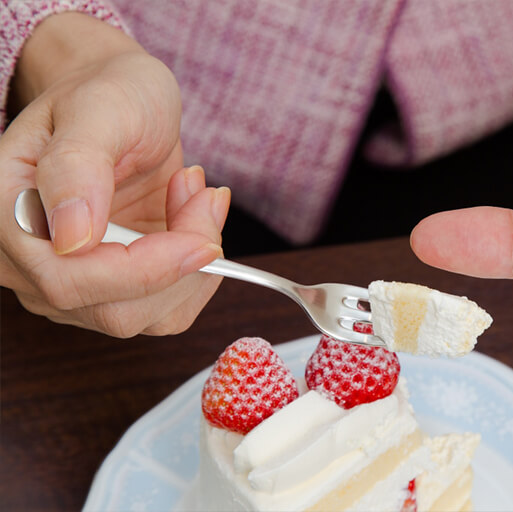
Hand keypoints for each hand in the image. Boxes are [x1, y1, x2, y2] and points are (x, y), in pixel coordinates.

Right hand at [0, 13, 229, 335]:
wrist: (123, 103)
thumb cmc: (108, 94)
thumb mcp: (99, 109)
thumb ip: (78, 165)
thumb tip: (71, 237)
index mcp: (6, 213)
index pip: (67, 279)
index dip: (145, 270)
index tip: (204, 241)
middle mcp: (27, 262)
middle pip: (114, 310)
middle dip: (180, 261)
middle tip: (202, 194)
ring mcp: (69, 282)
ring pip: (148, 317)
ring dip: (194, 264)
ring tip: (193, 195)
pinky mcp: (111, 289)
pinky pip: (166, 311)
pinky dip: (198, 273)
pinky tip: (193, 221)